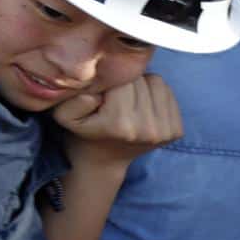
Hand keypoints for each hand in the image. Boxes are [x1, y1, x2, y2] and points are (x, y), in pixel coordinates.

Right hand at [53, 73, 183, 169]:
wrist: (101, 160)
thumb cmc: (83, 131)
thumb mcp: (64, 115)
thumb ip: (74, 99)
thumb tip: (97, 95)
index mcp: (120, 124)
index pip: (122, 78)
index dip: (109, 79)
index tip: (102, 93)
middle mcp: (147, 129)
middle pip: (141, 79)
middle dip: (126, 82)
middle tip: (114, 97)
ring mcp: (164, 132)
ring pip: (157, 81)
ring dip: (142, 85)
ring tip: (127, 100)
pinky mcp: (176, 132)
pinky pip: (168, 93)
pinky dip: (154, 94)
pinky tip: (141, 106)